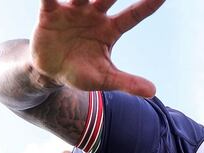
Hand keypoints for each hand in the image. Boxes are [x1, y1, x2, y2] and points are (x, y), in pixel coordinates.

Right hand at [31, 0, 163, 97]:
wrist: (50, 73)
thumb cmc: (81, 73)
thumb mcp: (105, 79)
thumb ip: (127, 82)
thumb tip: (153, 92)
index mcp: (110, 29)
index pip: (133, 16)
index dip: (147, 5)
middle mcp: (94, 15)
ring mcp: (73, 11)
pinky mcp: (50, 13)